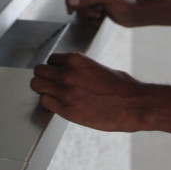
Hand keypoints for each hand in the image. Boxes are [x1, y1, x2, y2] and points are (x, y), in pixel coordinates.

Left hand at [30, 52, 145, 132]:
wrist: (134, 105)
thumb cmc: (122, 87)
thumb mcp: (100, 68)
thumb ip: (82, 69)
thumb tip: (74, 73)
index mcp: (76, 60)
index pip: (51, 59)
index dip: (55, 68)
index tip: (59, 74)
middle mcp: (67, 73)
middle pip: (39, 71)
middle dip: (45, 77)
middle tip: (52, 85)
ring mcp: (65, 92)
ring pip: (37, 85)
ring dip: (43, 89)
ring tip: (52, 94)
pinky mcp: (66, 110)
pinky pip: (44, 102)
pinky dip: (49, 103)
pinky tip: (58, 105)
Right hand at [66, 0, 140, 26]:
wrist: (134, 13)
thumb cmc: (126, 3)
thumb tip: (72, 0)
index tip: (71, 8)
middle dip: (81, 6)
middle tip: (92, 12)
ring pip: (78, 3)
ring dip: (86, 11)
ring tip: (98, 13)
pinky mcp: (94, 1)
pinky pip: (83, 8)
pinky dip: (89, 14)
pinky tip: (99, 14)